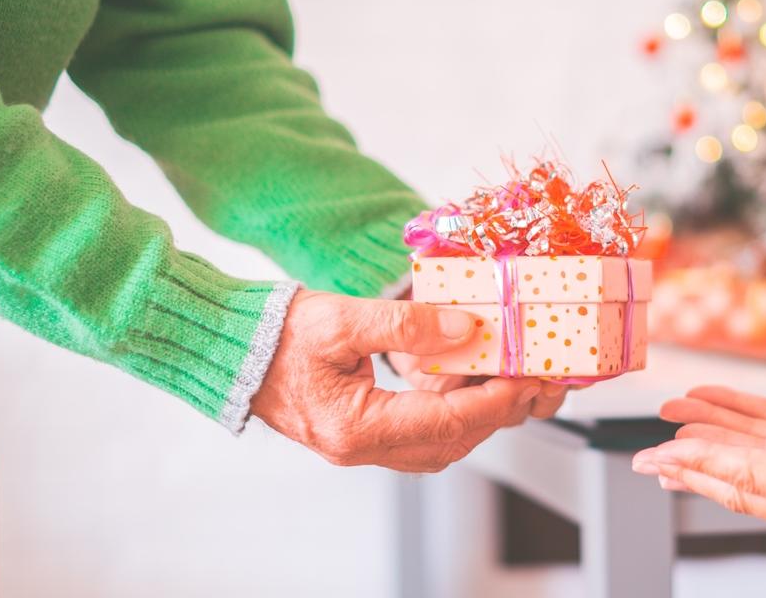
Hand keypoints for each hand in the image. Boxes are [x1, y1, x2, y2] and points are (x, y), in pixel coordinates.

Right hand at [251, 289, 544, 471]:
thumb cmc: (276, 335)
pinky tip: (468, 380)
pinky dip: (452, 410)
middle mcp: (361, 447)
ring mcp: (361, 444)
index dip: (494, 402)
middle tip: (532, 381)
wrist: (233, 348)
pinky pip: (421, 431)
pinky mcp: (362, 431)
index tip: (526, 379)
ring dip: (478, 415)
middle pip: (450, 442)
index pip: (446, 425)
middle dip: (497, 413)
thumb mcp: (342, 319)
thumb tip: (466, 330)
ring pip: (439, 442)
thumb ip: (407, 325)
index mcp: (355, 428)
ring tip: (510, 380)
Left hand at [632, 347, 765, 552]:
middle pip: (741, 476)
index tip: (662, 452)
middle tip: (644, 453)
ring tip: (674, 428)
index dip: (704, 461)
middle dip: (692, 460)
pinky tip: (731, 421)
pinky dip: (751, 439)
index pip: (750, 475)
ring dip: (715, 444)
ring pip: (757, 463)